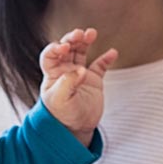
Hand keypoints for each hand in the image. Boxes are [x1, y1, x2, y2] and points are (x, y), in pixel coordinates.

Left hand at [39, 28, 117, 145]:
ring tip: (91, 34)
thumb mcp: (60, 101)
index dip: (55, 48)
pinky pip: (100, 65)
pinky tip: (112, 53)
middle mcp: (65, 71)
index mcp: (52, 74)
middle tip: (80, 34)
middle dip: (72, 39)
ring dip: (85, 42)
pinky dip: (106, 58)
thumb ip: (68, 83)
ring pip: (81, 52)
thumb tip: (81, 69)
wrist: (76, 129)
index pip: (50, 54)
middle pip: (67, 48)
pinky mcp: (94, 80)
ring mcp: (80, 74)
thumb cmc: (62, 116)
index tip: (64, 47)